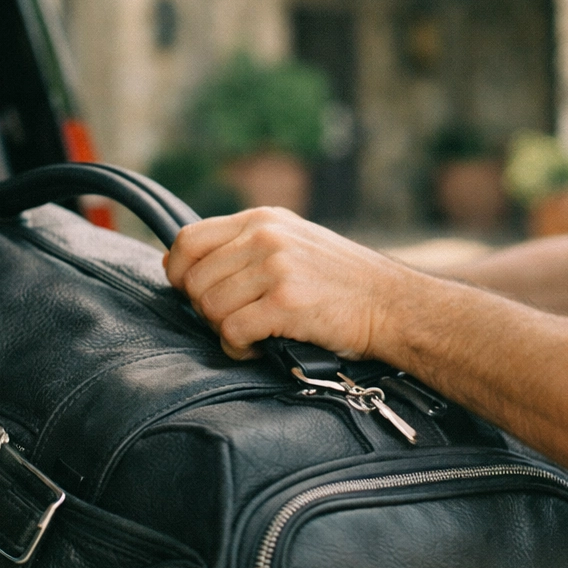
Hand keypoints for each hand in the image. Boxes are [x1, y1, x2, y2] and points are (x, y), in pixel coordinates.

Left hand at [163, 207, 412, 361]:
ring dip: (223, 331)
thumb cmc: (341, 282)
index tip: (189, 293)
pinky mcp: (286, 302)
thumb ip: (241, 246)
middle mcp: (265, 236)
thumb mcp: (292, 242)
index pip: (188, 239)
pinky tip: (259, 347)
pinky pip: (232, 331)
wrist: (392, 305)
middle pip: (194, 279)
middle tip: (234, 321)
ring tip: (251, 335)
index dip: (177, 272)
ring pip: (209, 307)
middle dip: (205, 309)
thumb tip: (174, 261)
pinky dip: (238, 348)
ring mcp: (276, 267)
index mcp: (262, 219)